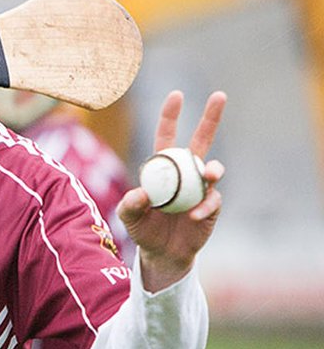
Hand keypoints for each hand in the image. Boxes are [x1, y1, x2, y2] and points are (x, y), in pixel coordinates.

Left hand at [118, 90, 226, 290]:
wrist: (163, 254)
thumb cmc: (143, 229)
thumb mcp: (128, 217)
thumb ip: (130, 205)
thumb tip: (141, 193)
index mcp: (163, 167)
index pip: (167, 135)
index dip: (171, 115)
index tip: (176, 95)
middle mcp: (185, 172)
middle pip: (201, 139)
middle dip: (211, 117)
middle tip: (220, 95)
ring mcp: (200, 188)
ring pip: (213, 168)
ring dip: (213, 169)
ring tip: (211, 174)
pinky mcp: (211, 206)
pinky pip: (213, 200)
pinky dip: (205, 206)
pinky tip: (195, 216)